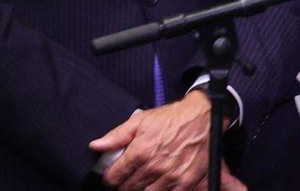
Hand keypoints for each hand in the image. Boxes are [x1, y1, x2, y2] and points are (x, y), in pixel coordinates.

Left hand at [90, 91, 244, 188]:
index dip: (110, 178)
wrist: (204, 116)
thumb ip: (117, 135)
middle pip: (128, 189)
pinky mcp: (185, 182)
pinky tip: (158, 183)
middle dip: (125, 185)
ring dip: (141, 189)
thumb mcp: (142, 120)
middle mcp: (154, 167)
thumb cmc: (172, 118)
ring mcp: (170, 176)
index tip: (113, 176)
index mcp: (140, 152)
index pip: (113, 177)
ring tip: (143, 181)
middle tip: (129, 178)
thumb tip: (95, 146)